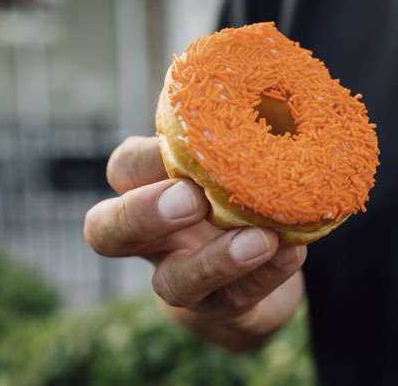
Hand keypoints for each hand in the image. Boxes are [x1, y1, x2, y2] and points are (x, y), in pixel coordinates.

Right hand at [83, 136, 306, 350]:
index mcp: (149, 191)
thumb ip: (232, 142)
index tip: (188, 142)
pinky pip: (237, 298)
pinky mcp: (221, 309)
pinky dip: (268, 275)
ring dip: (216, 260)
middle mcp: (151, 240)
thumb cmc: (236, 199)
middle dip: (141, 215)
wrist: (255, 275)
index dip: (144, 160)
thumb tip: (259, 87)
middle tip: (190, 199)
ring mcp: (182, 279)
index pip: (124, 170)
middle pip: (106, 233)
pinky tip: (292, 253)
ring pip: (174, 283)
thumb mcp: (226, 166)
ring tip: (260, 239)